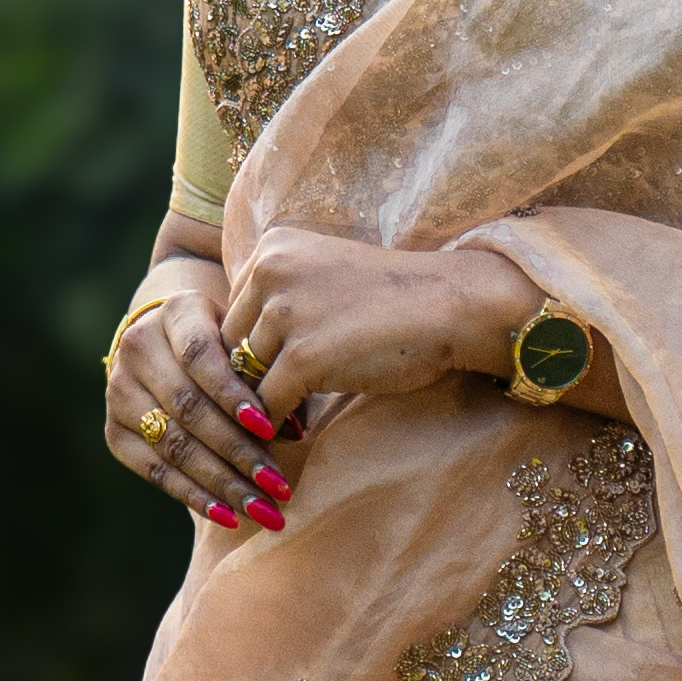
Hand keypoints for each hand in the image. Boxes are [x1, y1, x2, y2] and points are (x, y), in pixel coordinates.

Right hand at [103, 256, 280, 530]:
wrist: (168, 334)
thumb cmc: (225, 338)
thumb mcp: (244, 339)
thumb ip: (265, 374)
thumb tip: (294, 430)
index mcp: (175, 313)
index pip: (201, 356)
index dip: (233, 395)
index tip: (271, 429)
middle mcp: (138, 349)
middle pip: (188, 408)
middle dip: (238, 452)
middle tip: (279, 487)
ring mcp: (119, 391)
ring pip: (173, 445)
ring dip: (222, 483)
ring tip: (264, 510)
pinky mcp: (114, 431)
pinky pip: (155, 471)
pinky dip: (194, 495)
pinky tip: (228, 515)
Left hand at [216, 221, 530, 446]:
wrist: (451, 306)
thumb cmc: (396, 298)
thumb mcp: (326, 276)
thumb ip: (282, 297)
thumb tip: (239, 355)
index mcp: (272, 246)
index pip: (234, 309)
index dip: (251, 348)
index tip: (271, 375)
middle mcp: (269, 271)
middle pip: (231, 343)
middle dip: (250, 379)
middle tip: (272, 409)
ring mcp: (284, 313)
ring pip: (245, 376)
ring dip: (263, 405)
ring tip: (287, 424)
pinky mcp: (301, 356)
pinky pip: (266, 404)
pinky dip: (277, 425)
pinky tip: (299, 435)